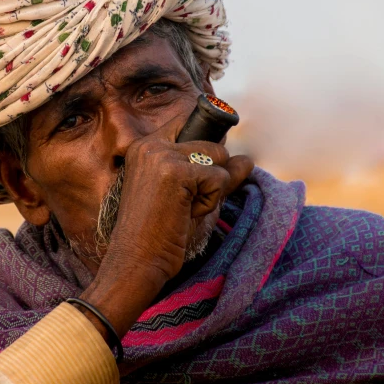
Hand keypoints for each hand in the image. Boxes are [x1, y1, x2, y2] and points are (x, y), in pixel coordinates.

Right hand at [79, 115, 252, 340]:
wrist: (136, 261)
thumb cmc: (159, 233)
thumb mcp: (188, 196)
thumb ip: (215, 174)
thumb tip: (247, 159)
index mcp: (145, 147)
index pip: (190, 123)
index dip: (208, 148)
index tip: (205, 170)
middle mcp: (150, 145)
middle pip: (213, 145)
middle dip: (212, 177)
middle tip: (184, 204)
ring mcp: (162, 156)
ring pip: (219, 160)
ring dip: (211, 191)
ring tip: (184, 209)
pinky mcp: (176, 172)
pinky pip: (219, 179)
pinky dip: (210, 202)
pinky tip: (185, 214)